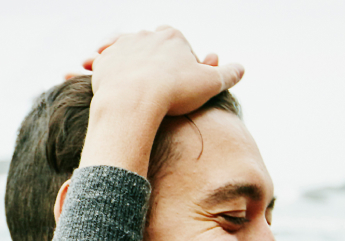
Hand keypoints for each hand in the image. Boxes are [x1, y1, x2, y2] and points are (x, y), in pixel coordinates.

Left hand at [85, 26, 243, 117]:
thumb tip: (241, 68)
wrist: (133, 101)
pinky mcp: (103, 61)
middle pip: (155, 49)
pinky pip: (105, 63)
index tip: (184, 84)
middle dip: (159, 65)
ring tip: (138, 88)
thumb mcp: (211, 84)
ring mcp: (122, 46)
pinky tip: (115, 84)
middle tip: (162, 89)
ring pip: (130, 54)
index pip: (181, 47)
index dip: (184, 65)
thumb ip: (228, 74)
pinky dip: (108, 71)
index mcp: (172, 36)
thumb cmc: (174, 92)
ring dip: (133, 67)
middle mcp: (145, 35)